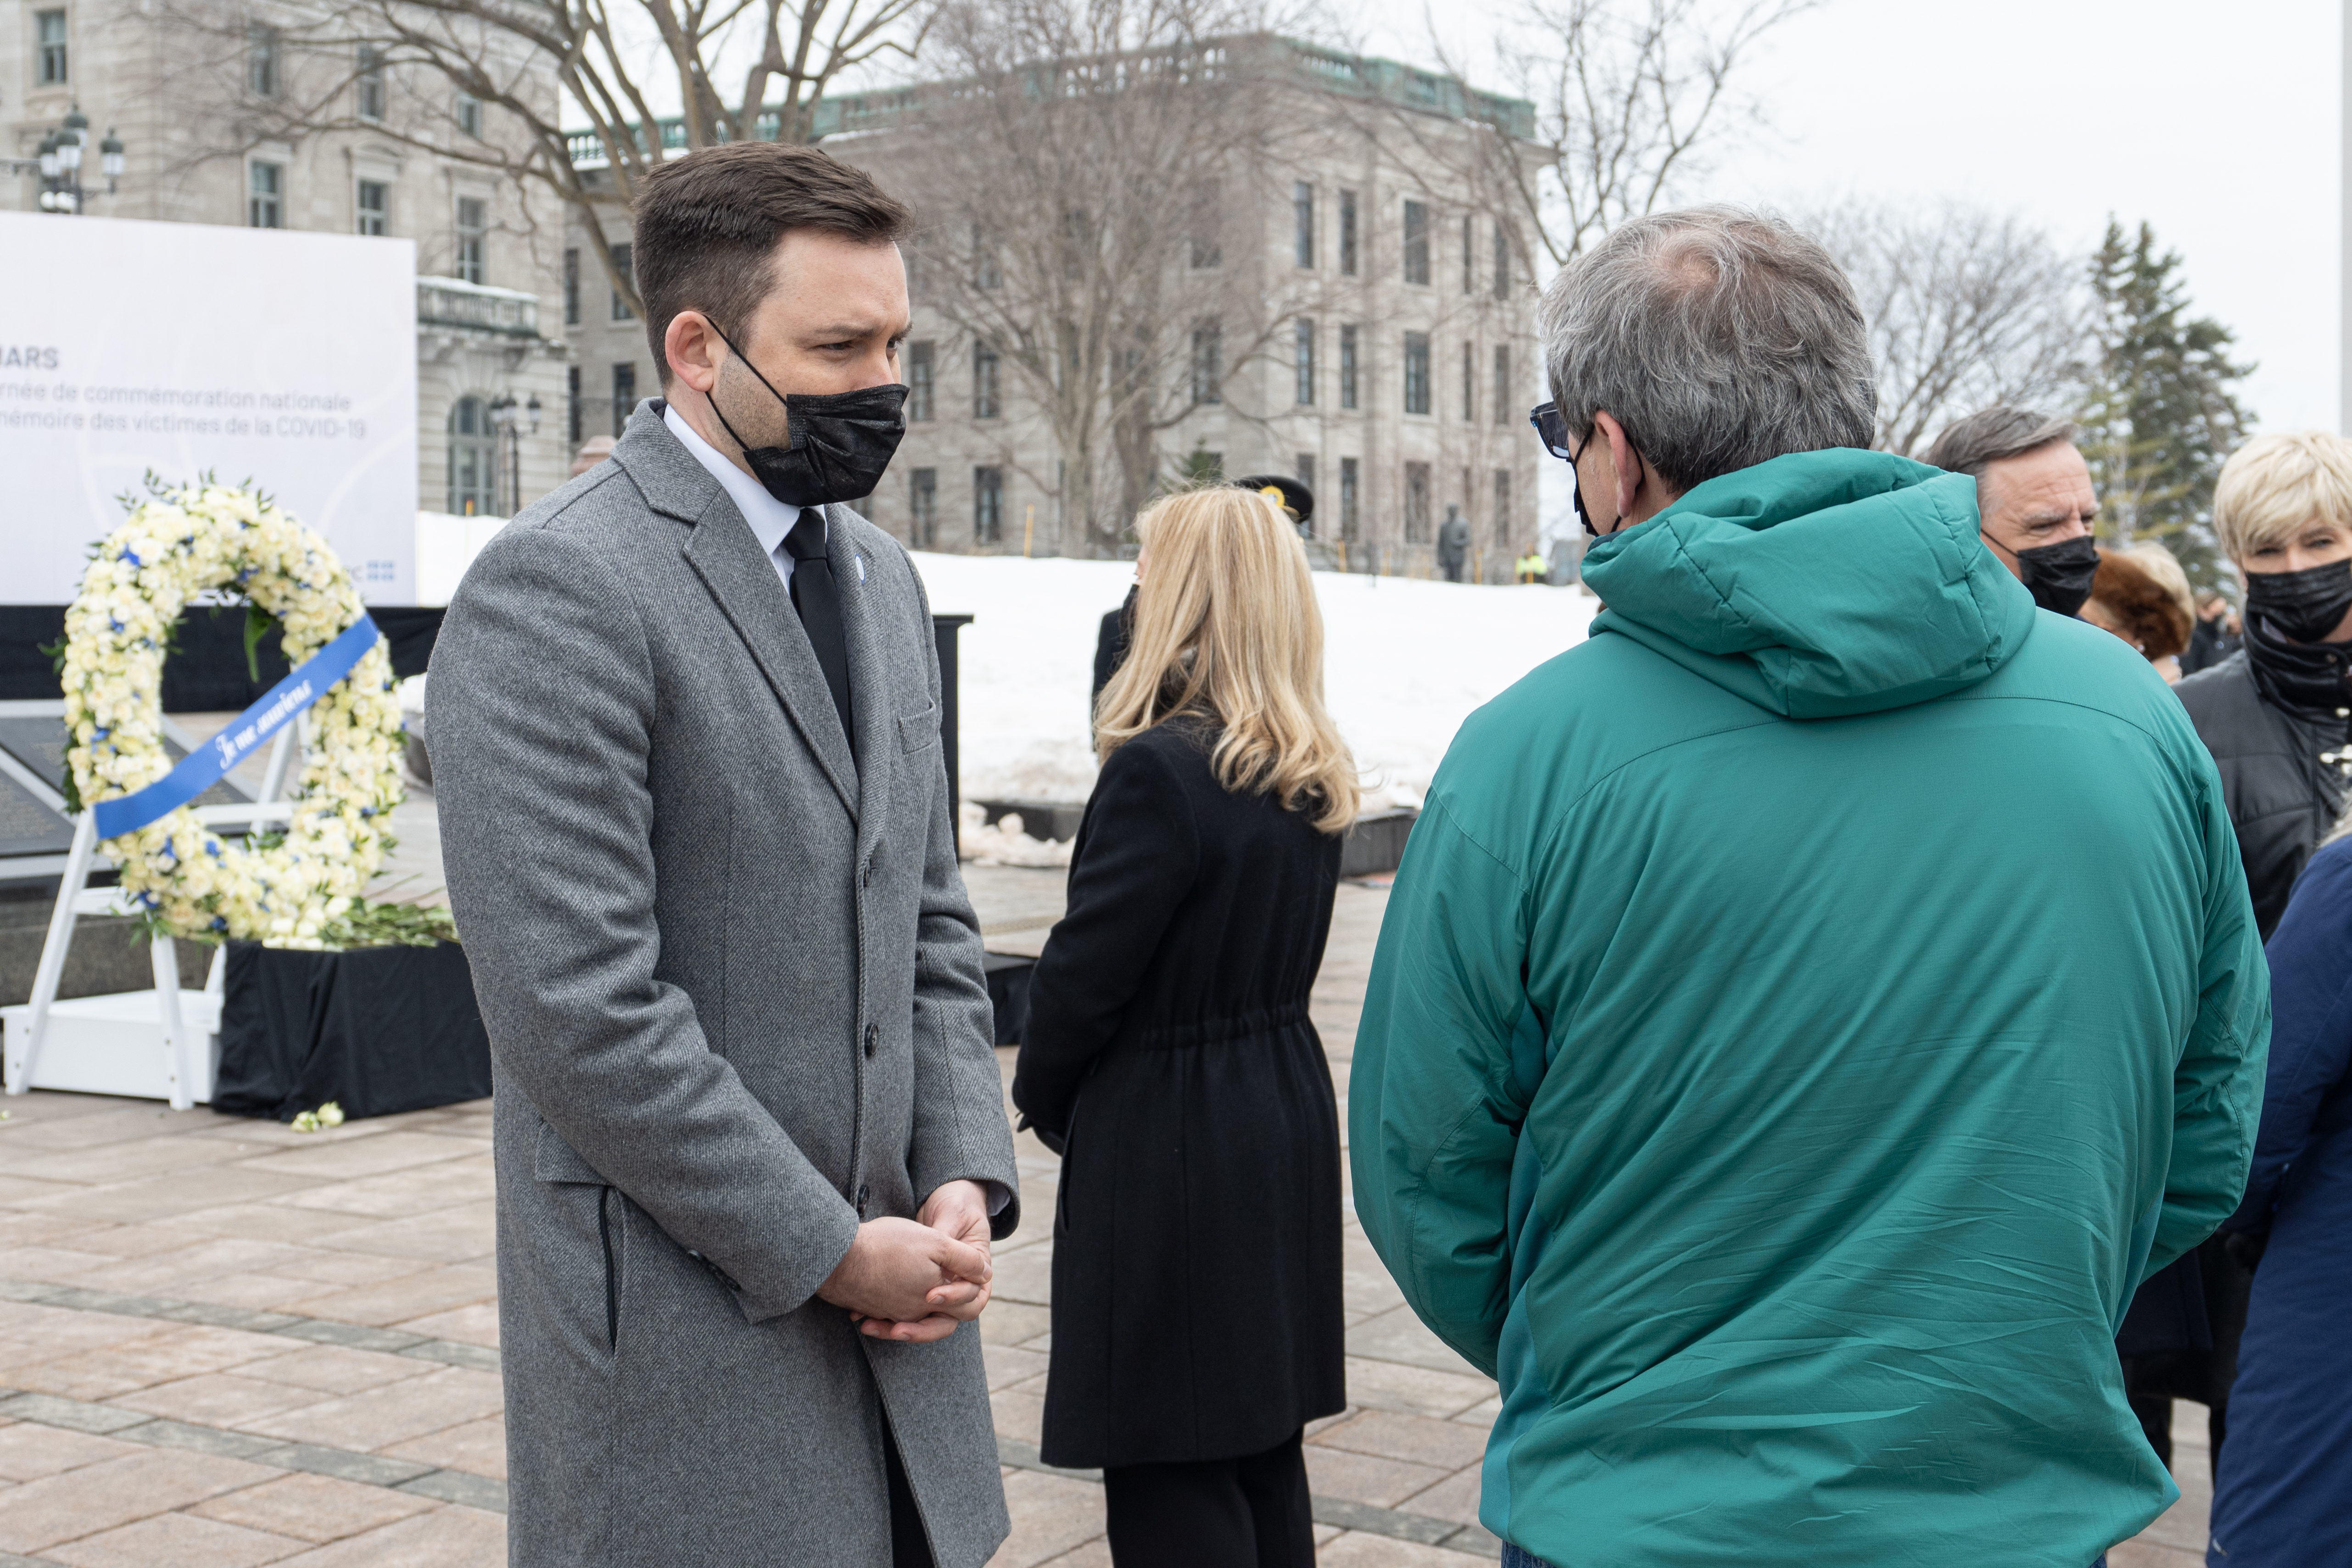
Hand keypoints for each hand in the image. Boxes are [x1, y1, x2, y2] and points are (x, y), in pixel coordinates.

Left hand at [851, 1181, 996, 1343]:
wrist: (944, 1199)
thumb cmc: (956, 1205)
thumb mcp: (955, 1218)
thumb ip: (954, 1245)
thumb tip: (955, 1269)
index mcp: (974, 1274)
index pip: (971, 1302)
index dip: (952, 1301)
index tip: (930, 1295)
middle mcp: (955, 1288)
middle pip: (943, 1323)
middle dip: (920, 1329)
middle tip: (898, 1329)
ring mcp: (934, 1292)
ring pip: (920, 1323)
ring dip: (896, 1328)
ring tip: (871, 1325)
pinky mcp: (914, 1291)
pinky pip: (901, 1313)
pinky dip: (883, 1319)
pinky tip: (861, 1317)